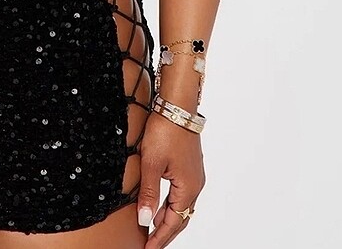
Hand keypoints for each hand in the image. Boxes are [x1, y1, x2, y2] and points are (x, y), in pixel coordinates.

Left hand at [136, 111, 205, 248]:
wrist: (176, 106)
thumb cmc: (165, 131)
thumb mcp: (151, 164)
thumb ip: (149, 194)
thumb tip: (145, 220)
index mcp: (188, 188)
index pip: (173, 223)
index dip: (160, 238)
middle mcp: (195, 184)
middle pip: (181, 218)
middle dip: (165, 233)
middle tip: (149, 245)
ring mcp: (194, 175)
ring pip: (181, 206)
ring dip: (167, 220)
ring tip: (152, 231)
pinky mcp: (189, 166)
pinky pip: (181, 195)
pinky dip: (170, 206)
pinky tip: (159, 207)